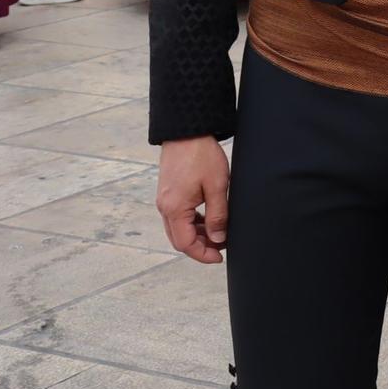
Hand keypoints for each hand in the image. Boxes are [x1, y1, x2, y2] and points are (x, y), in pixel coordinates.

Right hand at [156, 136, 230, 263]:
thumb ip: (218, 215)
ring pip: (179, 229)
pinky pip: (179, 216)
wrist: (186, 131)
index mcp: (174, 208)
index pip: (185, 244)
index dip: (203, 254)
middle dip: (201, 247)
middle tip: (222, 247)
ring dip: (198, 235)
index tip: (220, 257)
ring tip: (220, 233)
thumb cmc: (202, 155)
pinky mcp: (169, 193)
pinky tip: (210, 219)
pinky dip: (193, 223)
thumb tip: (218, 239)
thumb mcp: (217, 186)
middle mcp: (164, 207)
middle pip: (180, 239)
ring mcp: (165, 200)